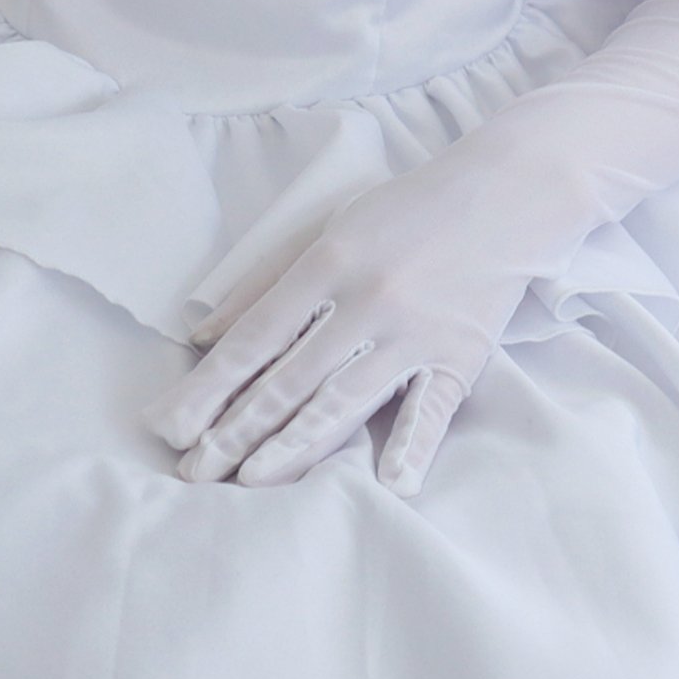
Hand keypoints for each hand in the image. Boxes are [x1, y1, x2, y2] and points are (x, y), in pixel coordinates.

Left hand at [146, 135, 581, 493]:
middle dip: (236, 430)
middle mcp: (368, 301)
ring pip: (345, 400)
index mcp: (329, 263)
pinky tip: (390, 485)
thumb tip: (202, 338)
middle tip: (194, 473)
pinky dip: (413, 446)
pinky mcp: (462, 355)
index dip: (209, 387)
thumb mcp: (327, 226)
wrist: (507, 193)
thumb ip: (263, 282)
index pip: (255, 339)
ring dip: (294, 446)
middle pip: (290, 378)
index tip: (171, 428)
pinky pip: (432, 409)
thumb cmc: (404, 212)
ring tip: (251, 482)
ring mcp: (416, 332)